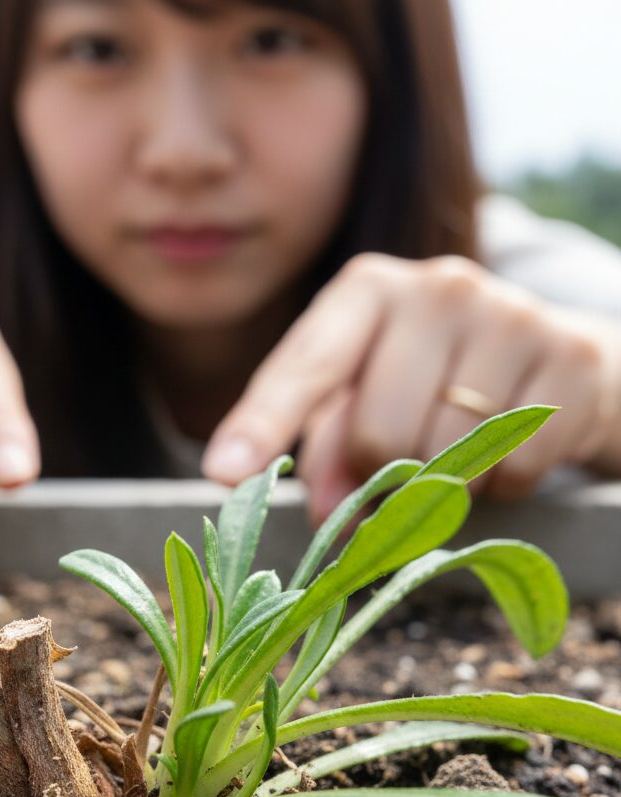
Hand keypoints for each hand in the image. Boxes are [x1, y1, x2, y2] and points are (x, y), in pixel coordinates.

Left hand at [202, 253, 620, 524]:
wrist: (554, 356)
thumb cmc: (431, 379)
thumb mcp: (364, 395)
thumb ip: (329, 444)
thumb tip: (327, 510)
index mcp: (368, 290)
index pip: (306, 366)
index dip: (262, 424)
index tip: (223, 473)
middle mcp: (439, 287)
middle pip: (379, 434)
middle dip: (380, 474)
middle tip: (395, 470)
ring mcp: (513, 315)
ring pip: (448, 457)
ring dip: (443, 483)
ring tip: (455, 447)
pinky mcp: (572, 359)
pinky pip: (514, 468)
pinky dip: (501, 483)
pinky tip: (503, 447)